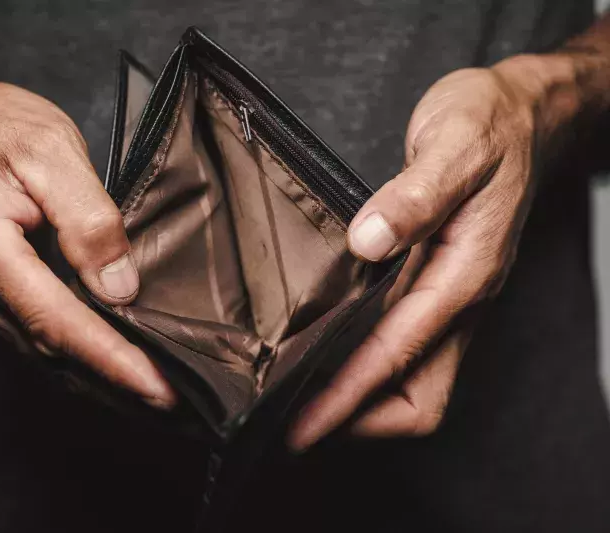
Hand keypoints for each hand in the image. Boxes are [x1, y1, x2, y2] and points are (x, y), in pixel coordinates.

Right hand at [0, 65, 174, 407]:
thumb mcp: (50, 151)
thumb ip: (87, 219)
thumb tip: (118, 287)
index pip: (55, 321)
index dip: (109, 359)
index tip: (155, 388)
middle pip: (48, 350)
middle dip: (112, 381)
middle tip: (172, 401)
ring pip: (39, 352)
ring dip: (95, 376)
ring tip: (149, 391)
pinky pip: (30, 335)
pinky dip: (73, 355)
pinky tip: (107, 360)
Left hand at [288, 56, 557, 447]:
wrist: (523, 114)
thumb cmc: (490, 125)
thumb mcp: (453, 144)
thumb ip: (415, 195)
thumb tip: (368, 242)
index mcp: (466, 274)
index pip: (399, 355)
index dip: (348, 396)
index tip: (302, 425)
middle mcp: (460, 298)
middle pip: (419, 396)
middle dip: (359, 420)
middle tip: (294, 424)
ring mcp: (451, 297)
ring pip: (412, 380)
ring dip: (361, 400)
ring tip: (301, 401)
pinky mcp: (438, 286)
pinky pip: (405, 349)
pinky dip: (367, 367)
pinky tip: (328, 355)